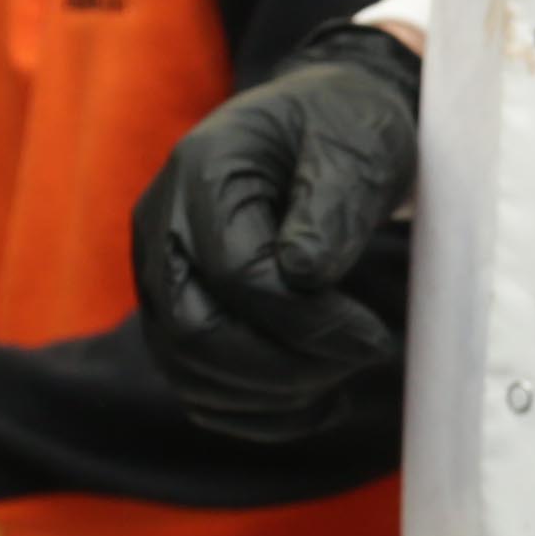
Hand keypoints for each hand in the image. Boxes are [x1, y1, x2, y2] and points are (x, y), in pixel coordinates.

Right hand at [133, 25, 427, 438]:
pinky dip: (257, 413)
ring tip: (342, 381)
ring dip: (271, 397)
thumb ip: (333, 203)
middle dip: (284, 367)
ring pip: (188, 370)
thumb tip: (305, 276)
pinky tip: (319, 405)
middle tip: (360, 358)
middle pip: (194, 332)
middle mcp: (162, 226)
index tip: (373, 335)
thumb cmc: (345, 127)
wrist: (322, 122)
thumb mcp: (358, 143)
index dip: (306, 319)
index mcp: (202, 171)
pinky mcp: (178, 312)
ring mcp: (161, 274)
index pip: (236, 274)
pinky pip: (198, 386)